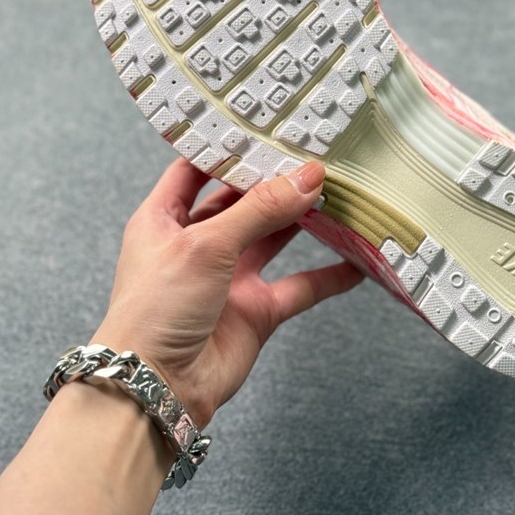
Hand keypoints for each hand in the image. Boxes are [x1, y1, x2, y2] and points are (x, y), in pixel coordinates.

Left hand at [91, 158, 362, 428]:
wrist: (156, 389)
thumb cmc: (157, 308)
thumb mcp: (206, 244)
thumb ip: (261, 209)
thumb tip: (309, 176)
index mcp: (164, 219)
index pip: (195, 169)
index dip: (226, 147)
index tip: (264, 125)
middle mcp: (197, 243)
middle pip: (242, 201)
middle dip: (275, 180)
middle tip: (315, 154)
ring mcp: (228, 277)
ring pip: (274, 238)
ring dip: (303, 220)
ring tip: (339, 192)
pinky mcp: (254, 311)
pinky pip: (298, 286)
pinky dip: (328, 276)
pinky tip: (357, 262)